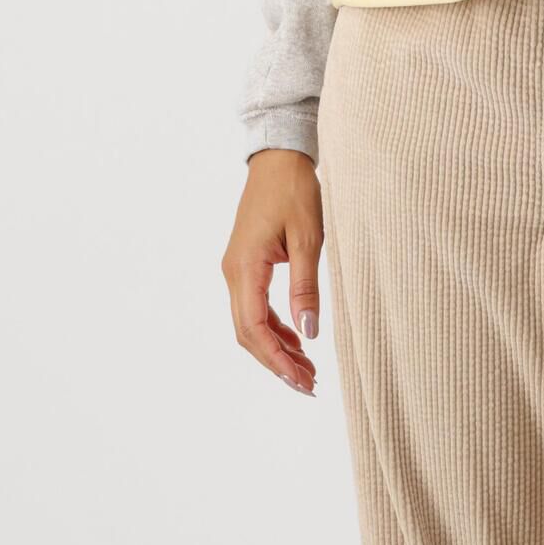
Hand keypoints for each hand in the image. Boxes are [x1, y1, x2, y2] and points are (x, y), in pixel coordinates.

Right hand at [223, 150, 322, 392]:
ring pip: (251, 324)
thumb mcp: (309, 239)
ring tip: (308, 370)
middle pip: (248, 333)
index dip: (276, 359)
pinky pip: (256, 308)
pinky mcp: (247, 267)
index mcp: (245, 268)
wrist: (278, 160)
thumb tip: (309, 333)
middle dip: (277, 362)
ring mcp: (238, 270)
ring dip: (277, 348)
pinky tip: (298, 341)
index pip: (253, 328)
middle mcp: (234, 273)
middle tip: (309, 385)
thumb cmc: (294, 192)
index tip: (301, 380)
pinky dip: (276, 329)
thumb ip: (306, 287)